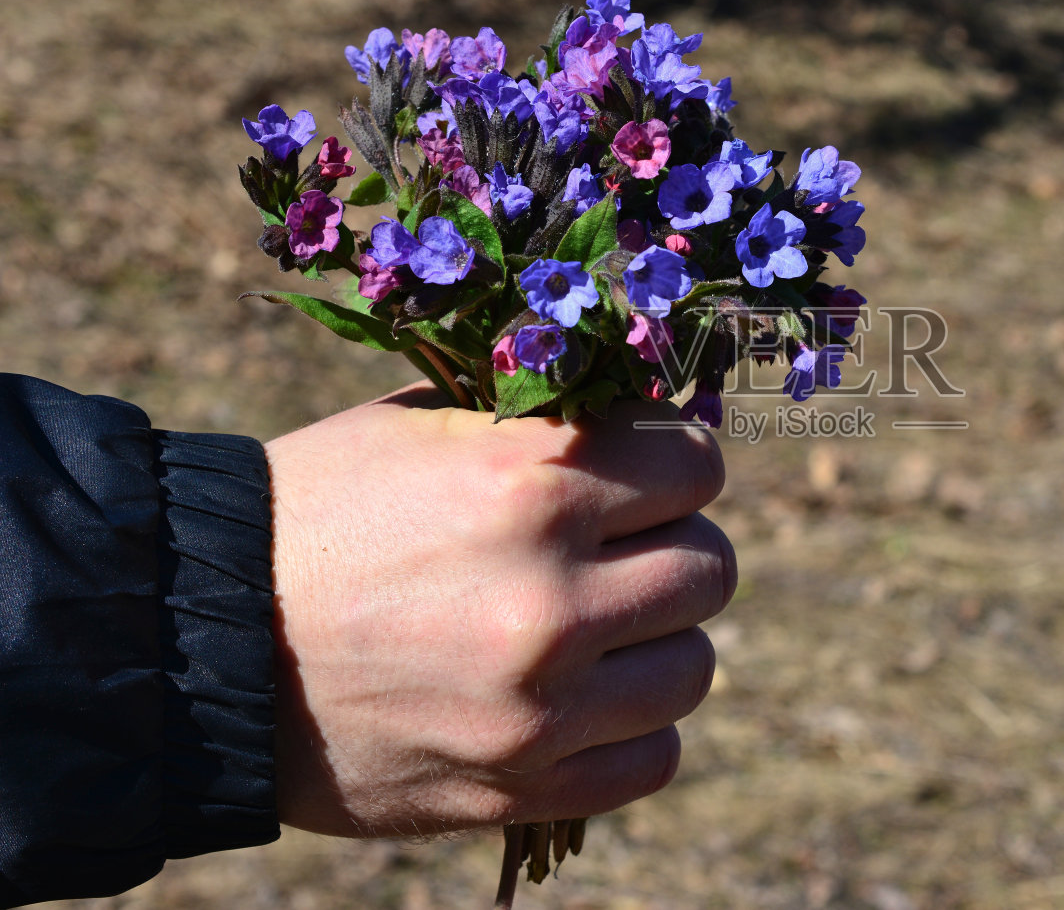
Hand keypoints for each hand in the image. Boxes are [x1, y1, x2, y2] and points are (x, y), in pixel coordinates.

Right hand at [263, 385, 731, 836]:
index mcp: (530, 484)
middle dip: (670, 550)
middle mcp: (550, 597)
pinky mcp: (521, 786)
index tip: (642, 478)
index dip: (672, 466)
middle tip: (619, 553)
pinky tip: (579, 701)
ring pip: (695, 667)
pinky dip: (630, 729)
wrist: (203, 643)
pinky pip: (654, 756)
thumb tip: (658, 430)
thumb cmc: (320, 511)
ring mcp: (540, 705)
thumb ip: (552, 426)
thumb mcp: (427, 427)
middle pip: (711, 567)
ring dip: (656, 644)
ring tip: (596, 631)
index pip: (697, 465)